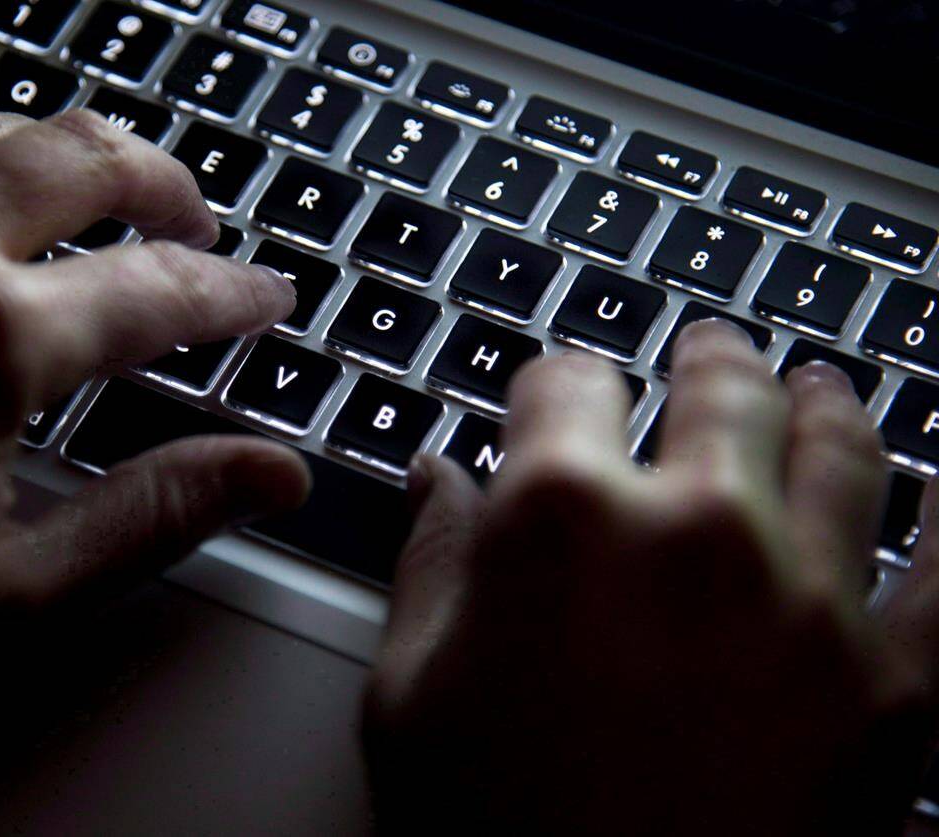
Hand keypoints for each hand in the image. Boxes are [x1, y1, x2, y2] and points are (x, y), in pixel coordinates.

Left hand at [0, 104, 308, 612]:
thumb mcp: (2, 595)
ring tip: (106, 188)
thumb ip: (151, 517)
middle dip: (168, 184)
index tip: (268, 300)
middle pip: (85, 158)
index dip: (234, 294)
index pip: (160, 290)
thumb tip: (268, 476)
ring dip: (68, 150)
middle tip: (202, 225)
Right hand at [364, 320, 938, 834]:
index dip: (555, 382)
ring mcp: (809, 602)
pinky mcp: (896, 687)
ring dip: (827, 401)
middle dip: (705, 356)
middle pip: (717, 387)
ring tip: (821, 385)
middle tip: (708, 347)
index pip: (564, 384)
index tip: (557, 393)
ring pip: (842, 445)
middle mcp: (695, 533)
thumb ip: (428, 565)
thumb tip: (438, 481)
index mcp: (559, 523)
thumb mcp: (408, 696)